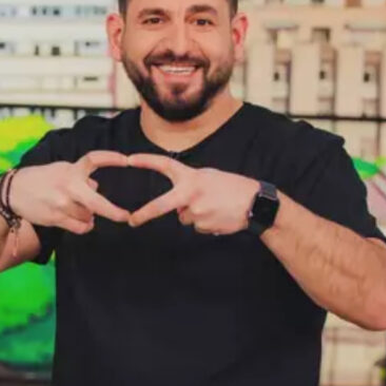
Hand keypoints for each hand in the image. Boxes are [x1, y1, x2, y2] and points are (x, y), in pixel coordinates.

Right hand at [8, 152, 130, 233]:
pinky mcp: (56, 218)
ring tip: (80, 210)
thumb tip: (96, 187)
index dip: (112, 158)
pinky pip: (80, 227)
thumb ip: (80, 177)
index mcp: (70, 170)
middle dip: (113, 212)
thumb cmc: (40, 179)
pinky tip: (84, 222)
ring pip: (89, 216)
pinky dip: (85, 226)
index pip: (94, 159)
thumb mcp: (60, 170)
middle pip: (97, 202)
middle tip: (125, 216)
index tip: (127, 160)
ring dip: (89, 215)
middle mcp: (68, 186)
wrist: (14, 192)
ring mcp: (62, 204)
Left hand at [127, 154, 259, 234]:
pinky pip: (195, 226)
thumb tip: (176, 205)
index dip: (146, 161)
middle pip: (160, 206)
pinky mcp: (203, 226)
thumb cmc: (232, 186)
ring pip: (183, 216)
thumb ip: (189, 185)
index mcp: (191, 177)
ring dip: (193, 213)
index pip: (164, 165)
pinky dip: (204, 221)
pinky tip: (218, 215)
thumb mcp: (209, 176)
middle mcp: (190, 194)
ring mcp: (196, 212)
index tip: (129, 159)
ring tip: (213, 206)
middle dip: (144, 214)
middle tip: (132, 220)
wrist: (256, 203)